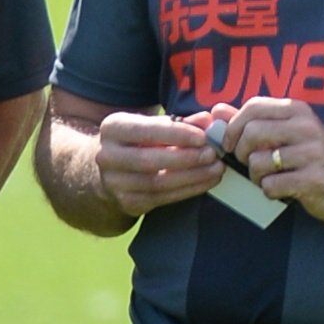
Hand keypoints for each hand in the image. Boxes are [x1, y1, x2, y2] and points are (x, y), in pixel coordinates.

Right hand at [93, 105, 229, 216]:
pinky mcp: (128, 202)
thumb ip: (180, 122)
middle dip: (186, 157)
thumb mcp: (152, 125)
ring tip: (216, 168)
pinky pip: (162, 198)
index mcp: (112, 128)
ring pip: (157, 182)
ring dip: (192, 176)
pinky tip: (206, 181)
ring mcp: (115, 183)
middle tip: (213, 154)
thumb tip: (207, 120)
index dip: (176, 134)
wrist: (111, 170)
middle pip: (150, 160)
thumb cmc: (139, 141)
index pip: (146, 131)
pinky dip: (188, 190)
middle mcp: (107, 156)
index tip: (203, 137)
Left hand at [222, 98, 323, 222]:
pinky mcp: (315, 179)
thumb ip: (251, 121)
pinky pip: (271, 185)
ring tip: (270, 177)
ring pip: (258, 162)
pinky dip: (269, 191)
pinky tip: (282, 189)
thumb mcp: (285, 133)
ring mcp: (312, 153)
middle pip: (251, 134)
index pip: (253, 107)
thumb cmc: (312, 157)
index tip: (229, 144)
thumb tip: (216, 110)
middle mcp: (306, 127)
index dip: (232, 126)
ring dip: (255, 176)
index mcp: (297, 110)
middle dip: (241, 153)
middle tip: (249, 163)